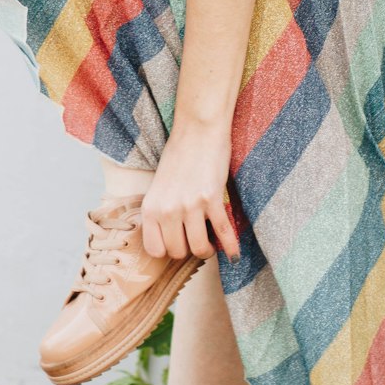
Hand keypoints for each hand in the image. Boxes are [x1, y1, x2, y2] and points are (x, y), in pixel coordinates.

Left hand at [140, 120, 239, 262]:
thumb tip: (174, 236)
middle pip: (178, 252)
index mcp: (150, 207)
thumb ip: (162, 211)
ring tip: (211, 244)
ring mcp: (189, 206)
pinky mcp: (211, 199)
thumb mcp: (159, 186)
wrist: (198, 130)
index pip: (155, 250)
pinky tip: (233, 254)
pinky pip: (223, 233)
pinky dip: (230, 247)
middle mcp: (167, 210)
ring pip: (199, 248)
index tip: (177, 244)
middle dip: (189, 250)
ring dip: (208, 250)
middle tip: (196, 241)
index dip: (168, 251)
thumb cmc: (178, 154)